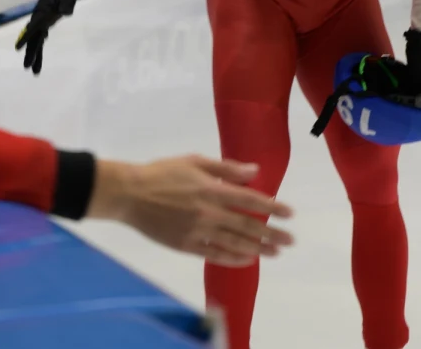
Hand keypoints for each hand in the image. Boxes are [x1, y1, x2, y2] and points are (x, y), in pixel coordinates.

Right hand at [15, 0, 78, 74]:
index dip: (25, 38)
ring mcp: (41, 24)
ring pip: (36, 42)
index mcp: (42, 15)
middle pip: (33, 40)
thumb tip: (65, 12)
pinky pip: (40, 39)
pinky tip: (37, 59)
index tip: (17, 48)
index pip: (32, 28)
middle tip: (26, 68)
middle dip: (30, 54)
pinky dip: (38, 49)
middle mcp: (39, 21)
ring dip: (35, 56)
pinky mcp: (45, 25)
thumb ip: (65, 5)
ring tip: (34, 72)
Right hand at [88, 156, 293, 267]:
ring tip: (275, 252)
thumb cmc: (163, 173)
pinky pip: (214, 255)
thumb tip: (254, 172)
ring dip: (257, 248)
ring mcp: (197, 232)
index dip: (272, 207)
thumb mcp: (194, 161)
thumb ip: (226, 169)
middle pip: (246, 226)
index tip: (290, 214)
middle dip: (271, 234)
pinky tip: (247, 260)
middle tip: (291, 240)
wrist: (129, 194)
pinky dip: (233, 258)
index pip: (250, 200)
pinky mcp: (185, 245)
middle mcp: (208, 213)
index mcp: (211, 190)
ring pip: (234, 243)